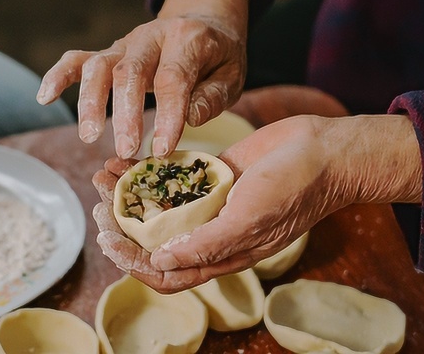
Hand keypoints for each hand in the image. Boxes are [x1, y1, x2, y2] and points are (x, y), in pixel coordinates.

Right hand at [38, 0, 248, 158]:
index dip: (166, 116)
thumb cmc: (217, 57)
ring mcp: (126, 44)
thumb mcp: (231, 76)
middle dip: (124, 113)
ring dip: (91, 102)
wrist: (203, 23)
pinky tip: (44, 97)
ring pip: (100, 66)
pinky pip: (78, 59)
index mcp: (188, 41)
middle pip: (130, 71)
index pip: (173, 79)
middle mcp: (151, 38)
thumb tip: (188, 119)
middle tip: (124, 150)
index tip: (161, 151)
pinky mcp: (110, 52)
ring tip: (89, 137)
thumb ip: (212, 97)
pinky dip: (59, 75)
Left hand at [93, 114, 421, 293]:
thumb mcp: (251, 220)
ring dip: (126, 197)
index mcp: (219, 254)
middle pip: (153, 241)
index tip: (108, 239)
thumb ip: (208, 245)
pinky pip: (170, 179)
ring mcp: (207, 204)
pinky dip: (145, 172)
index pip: (165, 273)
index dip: (133, 263)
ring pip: (156, 208)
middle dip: (121, 227)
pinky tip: (123, 160)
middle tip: (99, 206)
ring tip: (101, 177)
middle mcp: (209, 233)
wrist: (323, 150)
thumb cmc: (295, 188)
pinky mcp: (209, 176)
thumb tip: (160, 261)